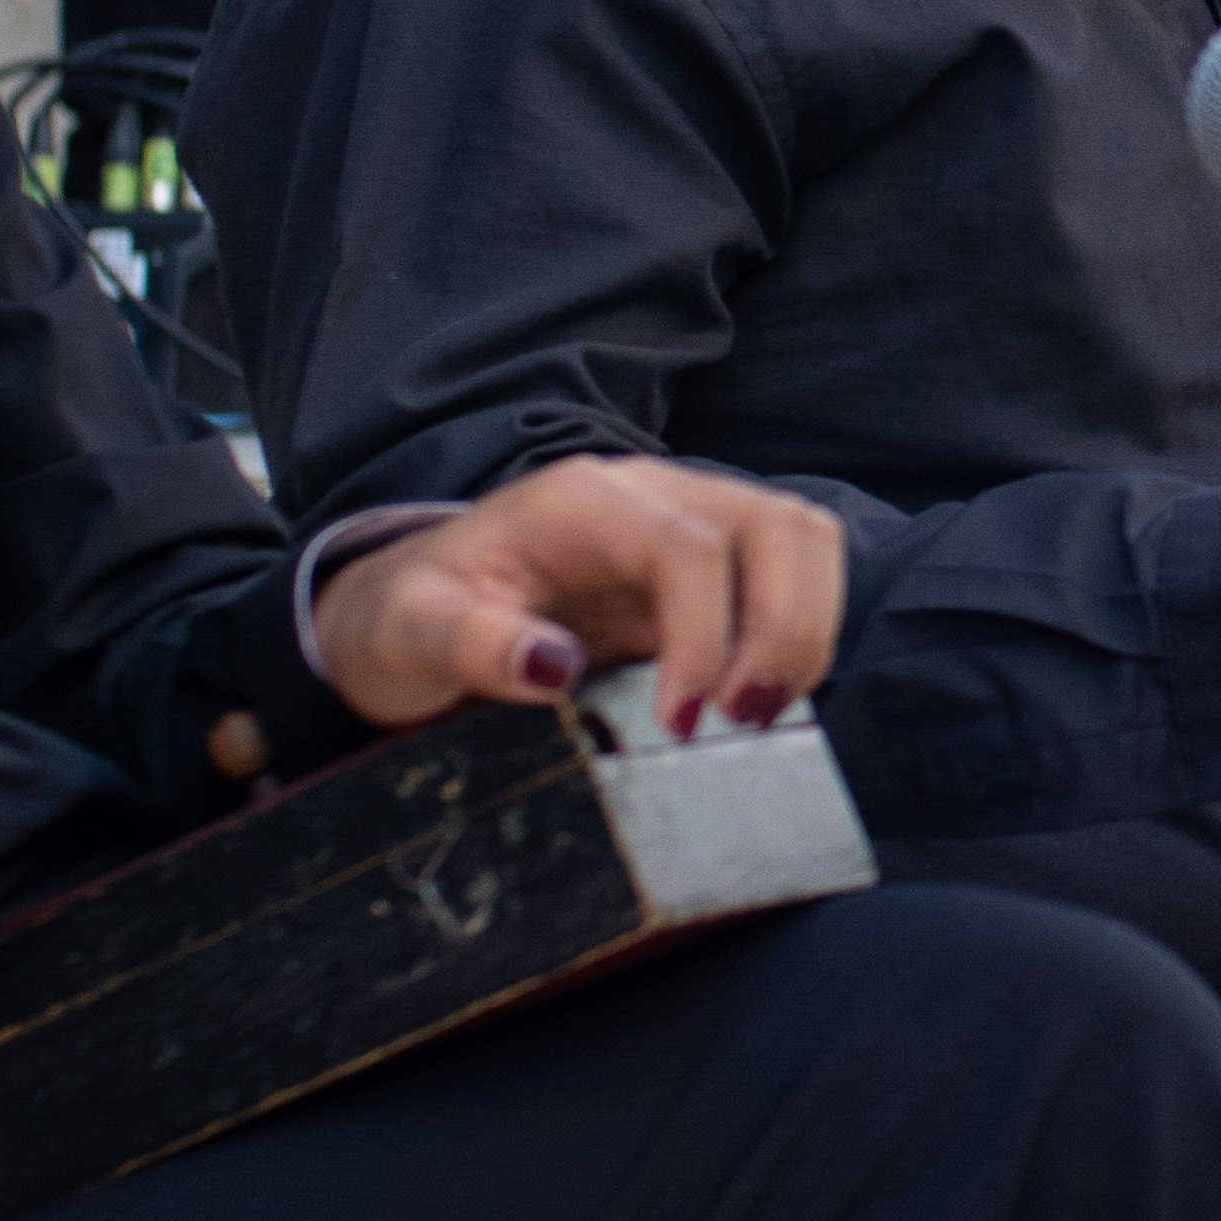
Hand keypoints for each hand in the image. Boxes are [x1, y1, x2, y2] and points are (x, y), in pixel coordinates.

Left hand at [311, 457, 845, 731]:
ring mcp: (696, 524)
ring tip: (761, 714)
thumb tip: (552, 666)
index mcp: (583, 501)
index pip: (688, 547)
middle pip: (777, 525)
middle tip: (746, 719)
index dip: (705, 637)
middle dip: (785, 629)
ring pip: (806, 540)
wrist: (425, 605)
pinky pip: (798, 581)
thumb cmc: (418, 614)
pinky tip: (757, 701)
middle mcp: (656, 495)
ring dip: (807, 631)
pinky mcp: (719, 569)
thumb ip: (473, 643)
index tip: (683, 724)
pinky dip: (801, 640)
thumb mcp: (413, 631)